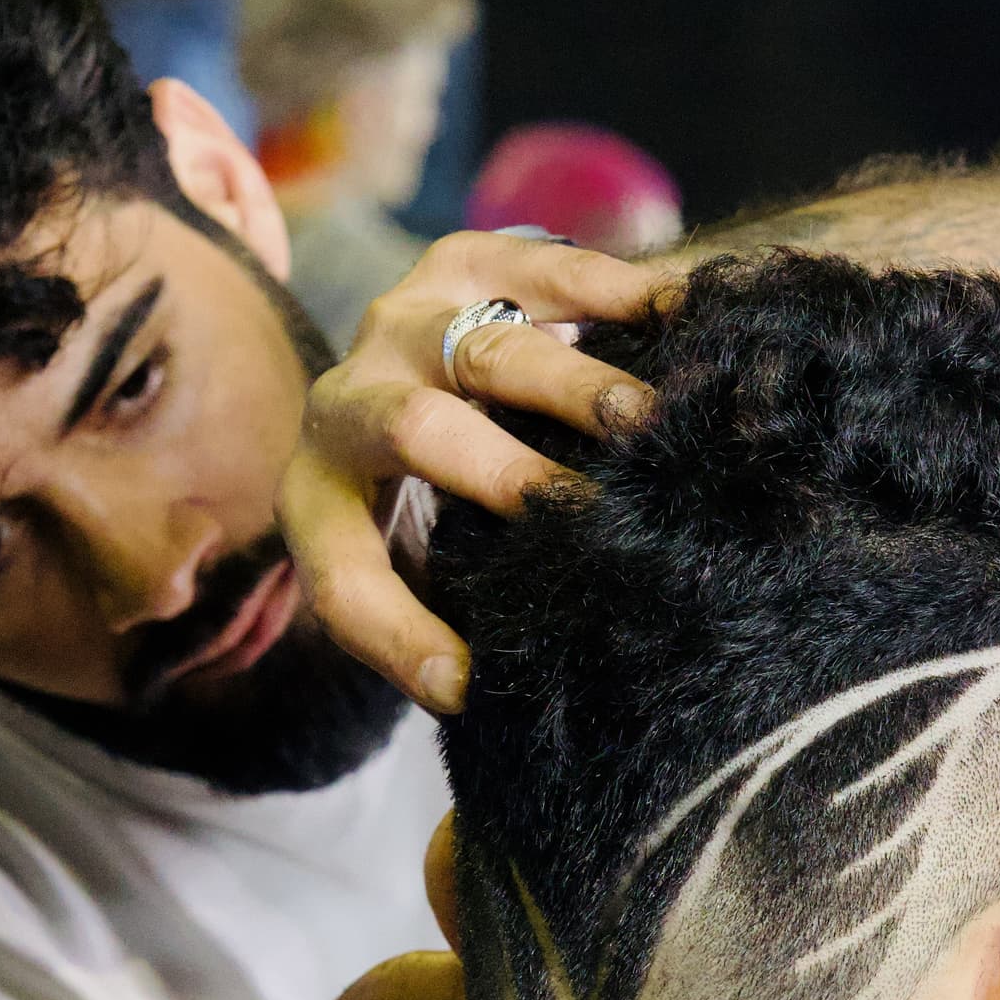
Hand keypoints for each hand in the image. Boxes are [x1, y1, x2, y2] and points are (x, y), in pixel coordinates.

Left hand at [277, 231, 662, 712]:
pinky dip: (614, 292)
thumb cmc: (425, 505)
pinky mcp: (468, 261)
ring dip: (568, 383)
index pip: (343, 577)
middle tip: (581, 508)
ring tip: (645, 420)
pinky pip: (542, 268)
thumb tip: (480, 738)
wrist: (415, 366)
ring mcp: (404, 320)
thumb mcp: (411, 568)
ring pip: (483, 343)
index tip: (466, 683)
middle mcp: (348, 404)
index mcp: (319, 500)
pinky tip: (680, 314)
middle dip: (499, 470)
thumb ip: (444, 630)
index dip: (398, 635)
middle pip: (414, 429)